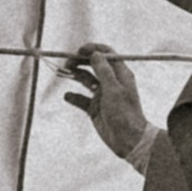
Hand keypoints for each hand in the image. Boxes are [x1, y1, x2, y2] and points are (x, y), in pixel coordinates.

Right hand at [61, 46, 151, 163]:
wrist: (128, 140)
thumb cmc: (124, 113)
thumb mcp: (113, 89)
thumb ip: (103, 71)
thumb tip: (95, 53)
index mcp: (120, 74)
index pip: (106, 55)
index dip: (93, 50)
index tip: (79, 50)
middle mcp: (111, 82)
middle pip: (93, 65)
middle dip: (80, 62)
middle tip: (67, 63)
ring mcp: (102, 95)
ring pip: (85, 80)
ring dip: (74, 75)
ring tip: (63, 73)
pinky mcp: (95, 108)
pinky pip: (81, 99)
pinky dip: (73, 97)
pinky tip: (68, 96)